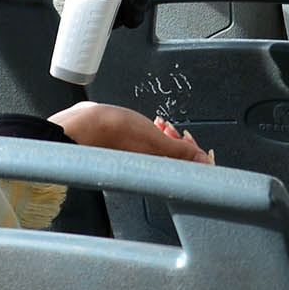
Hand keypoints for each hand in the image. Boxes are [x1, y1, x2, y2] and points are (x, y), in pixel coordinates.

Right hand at [50, 101, 210, 163]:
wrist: (84, 125)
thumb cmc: (115, 134)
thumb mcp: (157, 141)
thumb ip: (182, 152)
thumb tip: (204, 161)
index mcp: (157, 166)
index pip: (185, 164)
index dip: (192, 150)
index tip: (190, 139)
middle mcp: (147, 163)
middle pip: (174, 154)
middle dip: (178, 138)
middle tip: (171, 129)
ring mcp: (137, 154)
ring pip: (160, 146)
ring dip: (165, 133)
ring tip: (161, 124)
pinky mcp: (128, 144)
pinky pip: (147, 139)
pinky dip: (152, 130)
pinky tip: (150, 123)